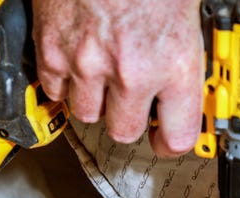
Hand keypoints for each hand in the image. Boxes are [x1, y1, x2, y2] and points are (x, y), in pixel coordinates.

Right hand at [33, 0, 202, 156]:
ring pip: (87, 113)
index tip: (165, 139)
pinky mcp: (52, 48)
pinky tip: (75, 62)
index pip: (176, 137)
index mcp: (174, 61)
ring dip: (94, 99)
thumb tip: (187, 75)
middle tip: (132, 100)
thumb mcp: (185, 9)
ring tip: (102, 75)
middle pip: (125, 131)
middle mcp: (132, 70)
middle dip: (129, 118)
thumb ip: (184, 47)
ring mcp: (88, 63)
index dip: (170, 142)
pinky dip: (62, 80)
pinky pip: (54, 88)